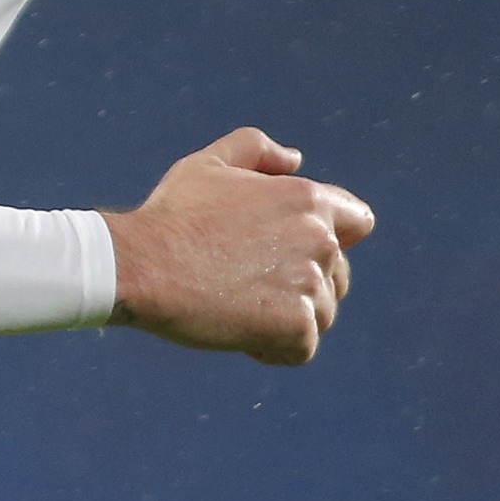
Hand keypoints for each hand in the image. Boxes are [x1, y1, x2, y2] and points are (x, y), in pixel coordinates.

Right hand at [102, 127, 374, 363]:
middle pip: (338, 277)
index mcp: (308, 198)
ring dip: (286, 319)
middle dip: (303, 285)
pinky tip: (238, 334)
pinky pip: (301, 349)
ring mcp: (310, 283)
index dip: (332, 239)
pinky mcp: (295, 324)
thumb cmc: (171, 215)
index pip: (358, 223)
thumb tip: (295, 158)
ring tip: (238, 308)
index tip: (291, 253)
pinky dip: (273, 349)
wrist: (141, 265)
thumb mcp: (210, 164)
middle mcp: (319, 238)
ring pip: (321, 315)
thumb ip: (257, 150)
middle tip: (247, 285)